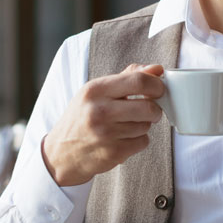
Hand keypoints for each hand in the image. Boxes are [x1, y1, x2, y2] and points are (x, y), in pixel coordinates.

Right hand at [40, 64, 164, 186]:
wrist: (63, 153)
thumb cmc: (83, 117)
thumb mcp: (97, 91)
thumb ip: (128, 77)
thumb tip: (157, 69)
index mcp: (95, 90)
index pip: (138, 81)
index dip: (156, 85)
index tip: (159, 89)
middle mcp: (99, 111)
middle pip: (148, 107)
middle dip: (155, 109)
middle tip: (149, 109)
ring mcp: (106, 134)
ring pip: (146, 126)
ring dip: (144, 125)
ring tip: (127, 125)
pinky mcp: (113, 153)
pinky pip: (143, 142)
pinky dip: (139, 140)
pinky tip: (123, 138)